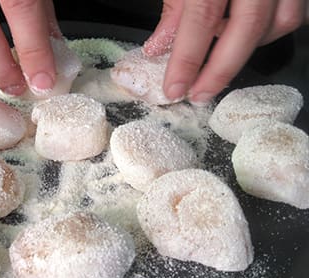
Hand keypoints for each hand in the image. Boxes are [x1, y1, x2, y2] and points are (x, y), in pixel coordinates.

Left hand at [144, 0, 306, 103]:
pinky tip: (244, 31)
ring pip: (280, 21)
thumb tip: (159, 47)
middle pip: (248, 27)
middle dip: (221, 70)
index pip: (201, 16)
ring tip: (219, 57)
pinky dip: (269, 28)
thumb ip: (174, 5)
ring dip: (248, 48)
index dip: (188, 58)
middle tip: (199, 93)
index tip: (175, 88)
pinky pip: (294, 10)